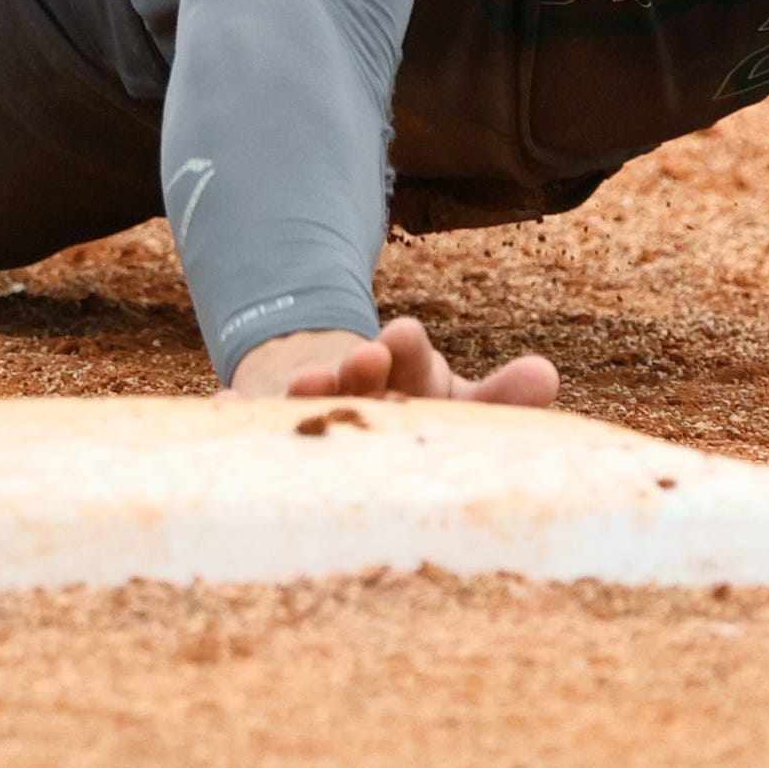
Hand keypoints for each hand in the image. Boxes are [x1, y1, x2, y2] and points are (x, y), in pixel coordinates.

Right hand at [224, 316, 558, 405]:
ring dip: (308, 390)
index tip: (401, 336)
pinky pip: (255, 424)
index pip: (410, 354)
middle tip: (365, 359)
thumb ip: (502, 399)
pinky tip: (223, 409)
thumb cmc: (421, 412)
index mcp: (408, 370)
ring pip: (310, 397)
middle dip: (360, 367)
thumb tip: (546, 374)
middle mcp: (359, 383)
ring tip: (306, 384)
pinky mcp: (277, 430)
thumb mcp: (464, 409)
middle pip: (358, 372)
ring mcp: (317, 407)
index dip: (405, 348)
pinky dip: (238, 414)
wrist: (347, 407)